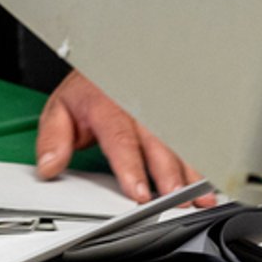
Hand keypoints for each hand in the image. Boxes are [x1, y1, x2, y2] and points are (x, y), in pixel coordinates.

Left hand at [35, 71, 213, 204]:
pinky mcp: (175, 113)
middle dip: (170, 174)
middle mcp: (138, 106)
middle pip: (158, 142)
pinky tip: (212, 180)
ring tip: (201, 197)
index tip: (138, 192)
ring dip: (192, 171)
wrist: (108, 61)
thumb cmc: (89, 90)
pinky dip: (202, 160)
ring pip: (180, 141)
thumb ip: (52, 139)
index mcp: (108, 104)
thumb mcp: (60, 108)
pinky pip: (191, 137)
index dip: (131, 167)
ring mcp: (160, 108)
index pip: (120, 138)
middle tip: (178, 200)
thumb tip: (50, 167)